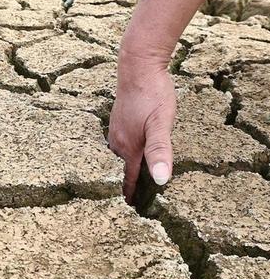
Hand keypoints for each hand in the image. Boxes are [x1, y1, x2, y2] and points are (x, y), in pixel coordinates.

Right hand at [108, 51, 175, 203]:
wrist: (138, 67)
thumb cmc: (153, 94)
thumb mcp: (162, 123)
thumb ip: (161, 150)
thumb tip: (161, 180)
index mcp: (128, 147)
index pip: (129, 179)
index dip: (131, 196)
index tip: (129, 212)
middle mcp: (117, 142)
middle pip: (122, 169)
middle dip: (125, 185)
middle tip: (130, 203)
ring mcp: (115, 130)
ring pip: (120, 156)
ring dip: (124, 168)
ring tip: (130, 181)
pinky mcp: (117, 120)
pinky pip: (119, 144)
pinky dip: (124, 153)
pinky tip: (132, 151)